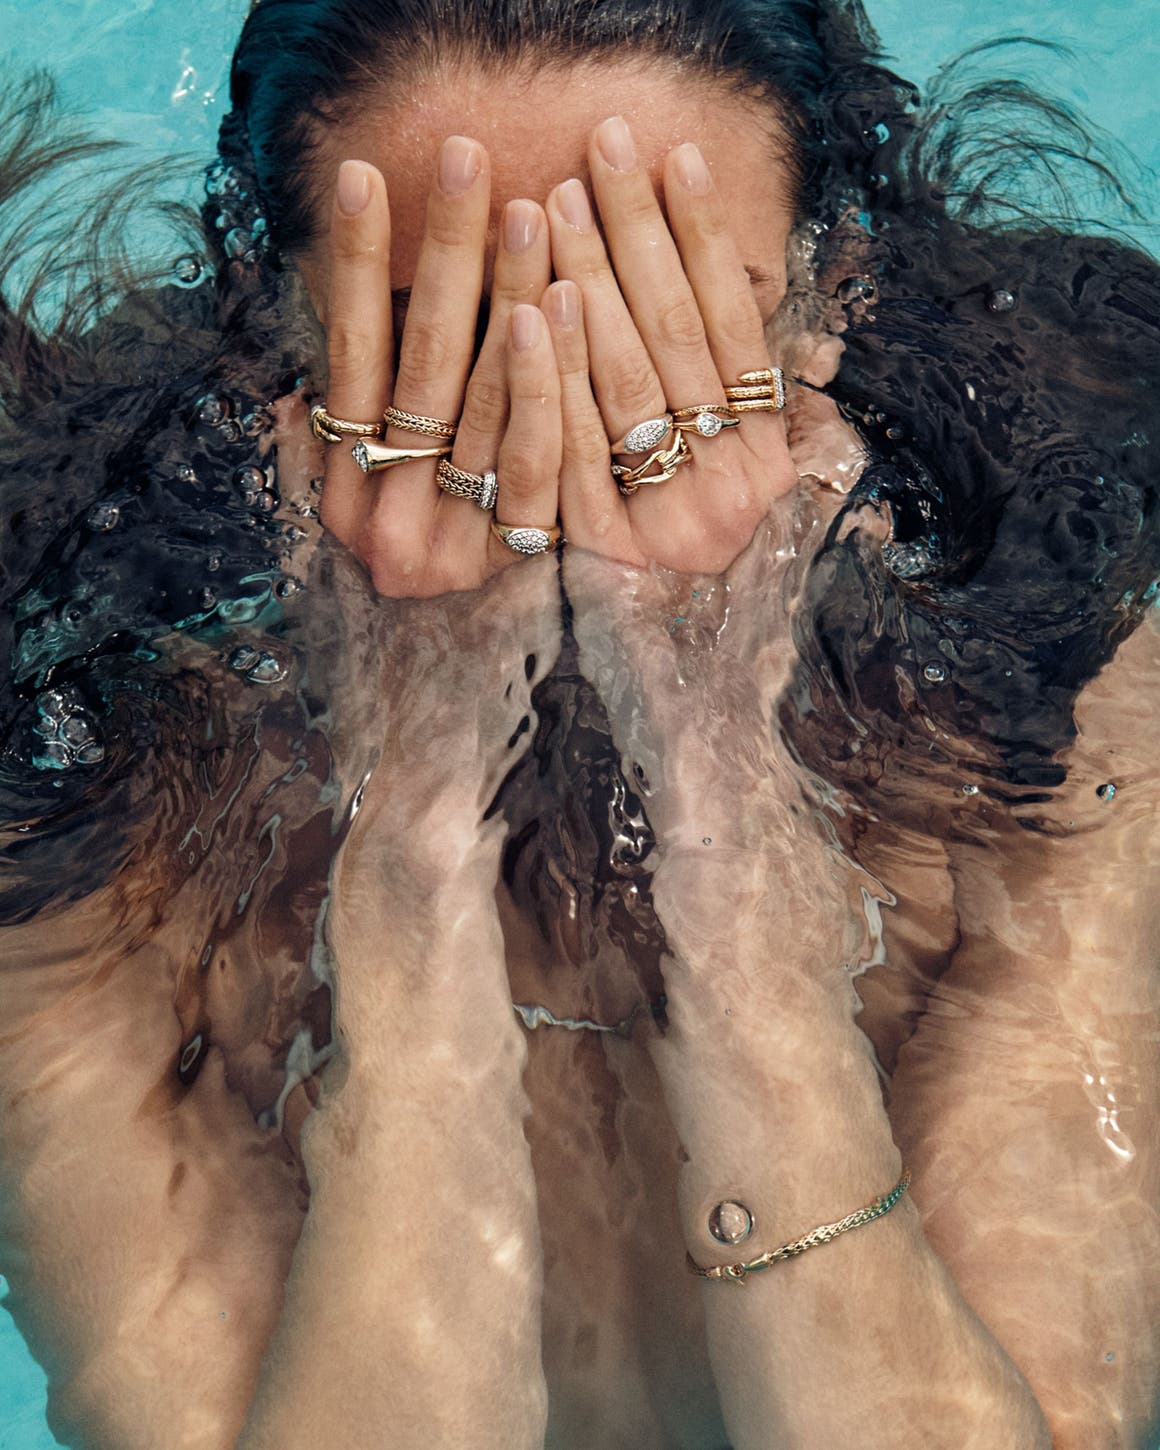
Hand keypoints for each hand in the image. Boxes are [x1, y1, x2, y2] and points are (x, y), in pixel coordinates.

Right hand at [316, 139, 561, 597]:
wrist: (447, 689)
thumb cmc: (411, 565)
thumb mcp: (352, 508)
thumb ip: (332, 445)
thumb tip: (302, 398)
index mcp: (339, 491)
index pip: (348, 356)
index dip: (359, 266)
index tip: (364, 176)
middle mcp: (385, 516)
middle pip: (421, 364)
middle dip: (444, 255)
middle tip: (465, 161)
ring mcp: (454, 539)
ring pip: (485, 402)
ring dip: (507, 299)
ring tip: (530, 214)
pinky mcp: (520, 554)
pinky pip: (539, 455)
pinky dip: (547, 380)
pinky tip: (561, 307)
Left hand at [543, 116, 796, 574]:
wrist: (679, 660)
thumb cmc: (694, 533)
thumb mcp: (732, 461)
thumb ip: (731, 385)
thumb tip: (713, 269)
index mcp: (768, 450)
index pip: (733, 321)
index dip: (702, 236)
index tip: (671, 155)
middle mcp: (733, 484)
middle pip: (676, 339)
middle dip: (634, 238)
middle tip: (595, 154)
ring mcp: (671, 517)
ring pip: (630, 384)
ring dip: (591, 284)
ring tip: (557, 204)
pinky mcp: (606, 546)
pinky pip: (577, 449)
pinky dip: (555, 378)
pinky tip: (531, 309)